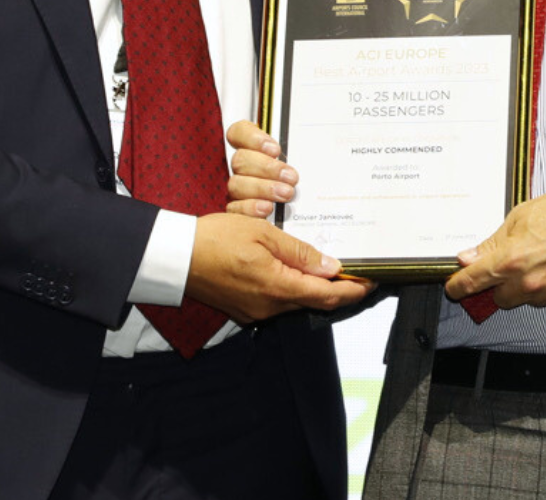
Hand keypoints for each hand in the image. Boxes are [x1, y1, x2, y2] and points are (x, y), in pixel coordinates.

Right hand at [185, 212, 371, 322]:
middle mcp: (269, 306)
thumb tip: (329, 266)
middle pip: (315, 301)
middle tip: (356, 271)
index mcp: (277, 287)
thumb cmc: (214, 240)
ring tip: (327, 265)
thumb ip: (298, 252)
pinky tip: (294, 270)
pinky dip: (292, 287)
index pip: (328, 296)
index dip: (353, 290)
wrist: (175, 258)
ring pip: (296, 300)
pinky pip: (277, 300)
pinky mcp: (244, 309)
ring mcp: (256, 311)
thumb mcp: (262, 234)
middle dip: (338, 288)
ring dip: (314, 287)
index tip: (370, 281)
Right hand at [225, 120, 295, 217]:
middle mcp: (241, 166)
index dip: (252, 138)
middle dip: (267, 168)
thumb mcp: (300, 160)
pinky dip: (251, 208)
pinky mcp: (236, 210)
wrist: (303, 209)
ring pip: (237, 184)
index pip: (238, 132)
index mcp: (251, 147)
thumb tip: (307, 149)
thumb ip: (295, 153)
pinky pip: (235, 208)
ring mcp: (237, 188)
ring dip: (263, 188)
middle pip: (240, 160)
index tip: (275, 149)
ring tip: (286, 193)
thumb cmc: (297, 179)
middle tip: (290, 176)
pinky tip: (267, 208)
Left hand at [442, 191, 545, 309]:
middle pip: (498, 298)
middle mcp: (527, 283)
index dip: (458, 286)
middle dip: (500, 283)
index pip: (472, 282)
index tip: (454, 287)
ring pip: (525, 299)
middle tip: (512, 263)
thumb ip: (492, 243)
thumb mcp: (519, 218)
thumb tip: (468, 257)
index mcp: (510, 261)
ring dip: (526, 286)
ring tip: (543, 259)